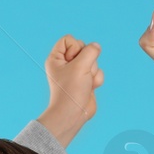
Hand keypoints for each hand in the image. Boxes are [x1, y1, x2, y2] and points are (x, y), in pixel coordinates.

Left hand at [38, 34, 103, 148]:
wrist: (73, 114)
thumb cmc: (71, 90)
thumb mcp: (81, 66)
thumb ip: (91, 51)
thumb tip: (96, 46)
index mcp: (56, 58)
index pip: (68, 39)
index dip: (75, 47)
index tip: (73, 61)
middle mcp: (65, 64)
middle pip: (84, 48)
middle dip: (87, 60)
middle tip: (80, 73)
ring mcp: (76, 72)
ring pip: (93, 61)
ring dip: (93, 71)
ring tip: (85, 83)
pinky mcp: (85, 80)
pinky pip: (97, 72)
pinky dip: (97, 80)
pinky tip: (90, 88)